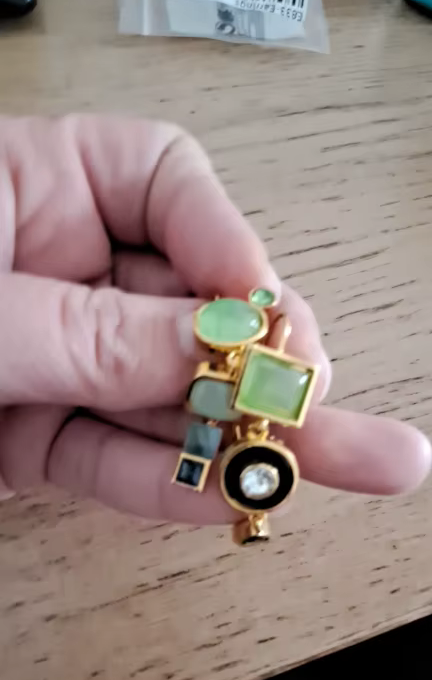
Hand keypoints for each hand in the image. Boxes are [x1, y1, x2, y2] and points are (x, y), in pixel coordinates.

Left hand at [0, 115, 428, 524]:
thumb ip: (91, 330)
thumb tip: (214, 348)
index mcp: (38, 188)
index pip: (163, 183)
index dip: (228, 244)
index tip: (264, 304)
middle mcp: (56, 271)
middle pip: (187, 306)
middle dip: (261, 358)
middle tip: (324, 396)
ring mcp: (48, 359)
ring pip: (161, 397)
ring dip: (241, 437)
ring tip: (341, 464)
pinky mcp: (28, 437)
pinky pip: (106, 459)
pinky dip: (164, 484)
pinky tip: (229, 497)